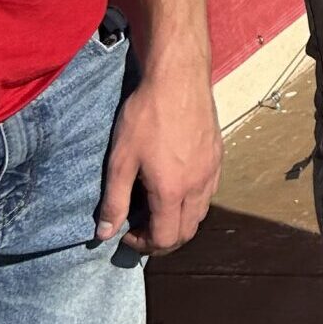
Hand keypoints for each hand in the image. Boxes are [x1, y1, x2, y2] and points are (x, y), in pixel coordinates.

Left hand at [95, 55, 221, 256]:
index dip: (143, 245)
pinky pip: (210, 190)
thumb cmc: (146, 116)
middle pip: (187, 232)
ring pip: (201, 213)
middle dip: (163, 238)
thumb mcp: (121, 160)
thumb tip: (104, 234)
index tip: (126, 233)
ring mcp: (212, 169)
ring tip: (158, 206)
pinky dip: (193, 201)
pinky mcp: (218, 154)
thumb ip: (114, 201)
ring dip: (180, 220)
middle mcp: (198, 185)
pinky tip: (176, 183)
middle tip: (141, 226)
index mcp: (173, 191)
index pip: (165, 239)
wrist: (178, 78)